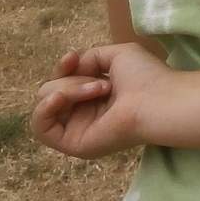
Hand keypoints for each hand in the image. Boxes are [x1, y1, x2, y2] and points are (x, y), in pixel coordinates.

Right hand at [31, 44, 166, 159]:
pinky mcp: (73, 144)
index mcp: (93, 94)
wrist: (159, 100)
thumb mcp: (115, 55)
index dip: (63, 67)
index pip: (61, 79)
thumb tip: (71, 67)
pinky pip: (40, 129)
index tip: (73, 56)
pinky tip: (58, 98)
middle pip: (50, 89)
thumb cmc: (146, 77)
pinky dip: (44, 110)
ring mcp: (77, 129)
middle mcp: (83, 112)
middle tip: (104, 84)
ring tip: (99, 89)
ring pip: (45, 104)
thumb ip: (89, 58)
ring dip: (68, 90)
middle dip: (71, 80)